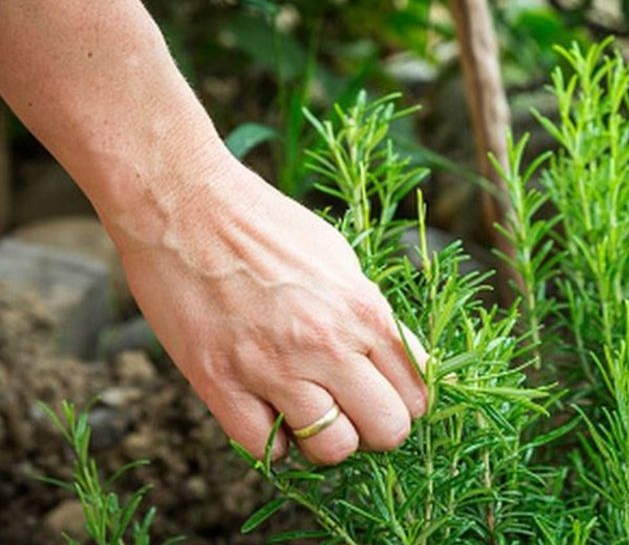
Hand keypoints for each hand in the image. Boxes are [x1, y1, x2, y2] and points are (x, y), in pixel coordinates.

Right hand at [106, 146, 427, 463]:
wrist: (184, 204)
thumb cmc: (265, 225)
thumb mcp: (340, 260)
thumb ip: (368, 316)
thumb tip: (394, 361)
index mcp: (364, 311)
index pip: (417, 394)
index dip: (406, 405)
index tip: (386, 399)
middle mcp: (327, 344)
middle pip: (387, 431)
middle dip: (375, 430)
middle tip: (353, 413)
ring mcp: (273, 368)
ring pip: (332, 449)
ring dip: (325, 439)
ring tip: (308, 413)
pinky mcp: (220, 383)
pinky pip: (266, 450)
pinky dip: (272, 442)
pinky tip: (267, 413)